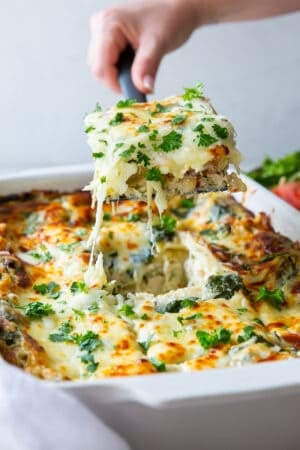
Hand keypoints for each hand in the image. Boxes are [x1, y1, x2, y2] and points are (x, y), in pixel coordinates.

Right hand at [87, 0, 201, 93]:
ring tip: (139, 69)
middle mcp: (100, 26)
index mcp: (108, 25)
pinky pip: (107, 63)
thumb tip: (142, 88)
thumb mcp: (159, 43)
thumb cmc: (170, 18)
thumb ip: (148, 67)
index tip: (133, 92)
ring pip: (101, 67)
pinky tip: (134, 65)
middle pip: (98, 69)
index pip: (100, 67)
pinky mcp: (108, 38)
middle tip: (139, 81)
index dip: (114, 84)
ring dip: (119, 76)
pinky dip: (121, 71)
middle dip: (117, 81)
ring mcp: (102, 32)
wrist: (177, 9)